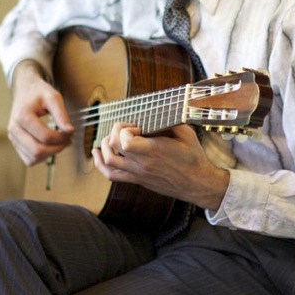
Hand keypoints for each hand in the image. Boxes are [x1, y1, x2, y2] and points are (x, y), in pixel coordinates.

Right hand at [7, 60, 73, 165]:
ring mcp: (12, 137)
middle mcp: (14, 129)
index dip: (62, 138)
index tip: (71, 133)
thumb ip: (62, 114)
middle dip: (56, 149)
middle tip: (68, 140)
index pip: (45, 137)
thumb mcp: (53, 97)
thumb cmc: (39, 92)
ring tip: (60, 143)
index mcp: (22, 116)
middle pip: (37, 151)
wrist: (24, 89)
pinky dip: (42, 157)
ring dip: (50, 154)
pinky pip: (29, 159)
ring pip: (33, 159)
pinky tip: (50, 146)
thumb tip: (70, 131)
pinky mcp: (15, 143)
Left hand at [92, 123, 229, 211]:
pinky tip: (97, 153)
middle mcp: (142, 163)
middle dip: (116, 131)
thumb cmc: (193, 157)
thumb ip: (168, 120)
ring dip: (105, 145)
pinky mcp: (136, 180)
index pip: (124, 140)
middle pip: (113, 146)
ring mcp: (137, 173)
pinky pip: (111, 175)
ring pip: (108, 161)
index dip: (125, 128)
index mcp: (153, 150)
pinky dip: (100, 163)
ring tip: (113, 138)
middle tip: (129, 129)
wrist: (197, 183)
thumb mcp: (185, 132)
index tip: (137, 127)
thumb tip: (153, 111)